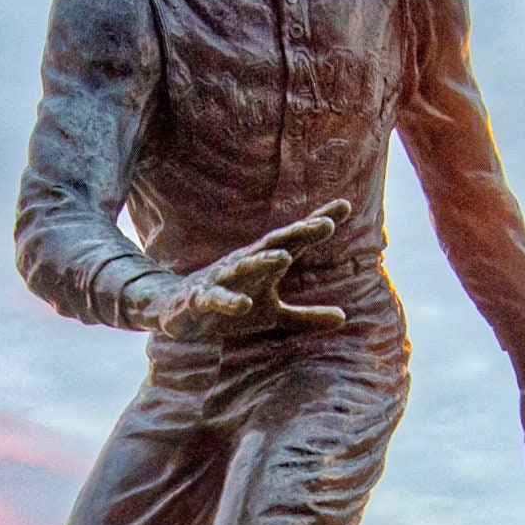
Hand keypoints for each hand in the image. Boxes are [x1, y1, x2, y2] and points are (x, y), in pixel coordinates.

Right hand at [136, 199, 352, 340]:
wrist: (179, 309)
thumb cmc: (234, 303)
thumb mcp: (273, 315)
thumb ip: (307, 316)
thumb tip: (345, 318)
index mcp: (265, 263)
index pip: (295, 239)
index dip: (317, 224)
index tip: (345, 206)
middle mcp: (246, 263)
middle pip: (275, 244)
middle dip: (299, 234)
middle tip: (325, 224)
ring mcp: (223, 278)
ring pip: (245, 266)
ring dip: (264, 261)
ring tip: (285, 257)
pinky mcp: (202, 298)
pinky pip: (216, 298)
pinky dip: (229, 301)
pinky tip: (244, 305)